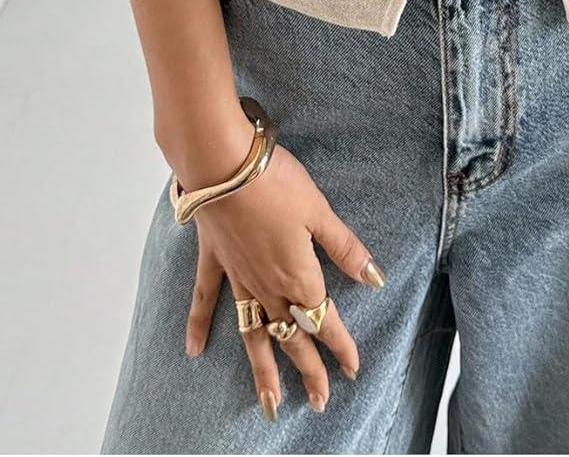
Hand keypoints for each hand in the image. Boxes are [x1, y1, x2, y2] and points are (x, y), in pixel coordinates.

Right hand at [182, 144, 383, 419]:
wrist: (223, 163)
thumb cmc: (275, 182)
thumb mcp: (319, 212)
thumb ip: (345, 248)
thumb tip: (375, 278)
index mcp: (298, 276)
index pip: (324, 320)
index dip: (340, 345)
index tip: (352, 368)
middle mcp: (267, 286)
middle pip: (291, 337)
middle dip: (308, 370)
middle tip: (319, 402)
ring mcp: (238, 277)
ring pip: (252, 334)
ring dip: (262, 369)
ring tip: (269, 404)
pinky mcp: (214, 259)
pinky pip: (207, 299)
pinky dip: (199, 325)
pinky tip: (194, 350)